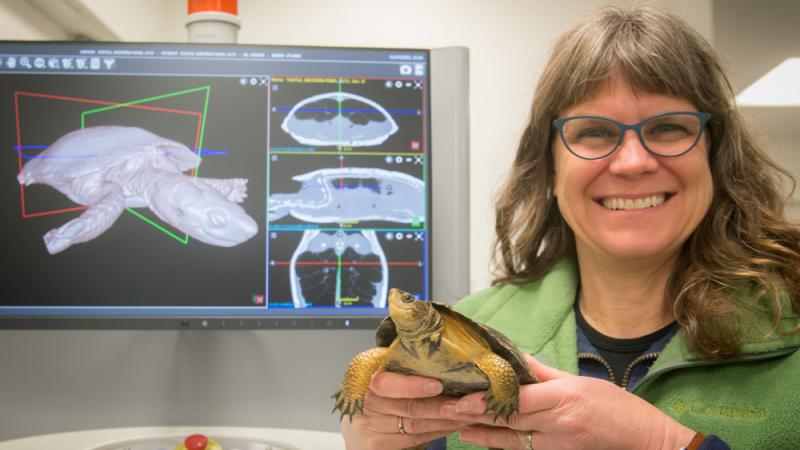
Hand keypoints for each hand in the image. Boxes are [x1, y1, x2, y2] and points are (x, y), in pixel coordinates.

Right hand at [341, 371, 471, 449]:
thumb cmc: (376, 390)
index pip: (387, 384)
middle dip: (443, 406)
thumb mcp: (381, 368)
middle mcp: (366, 404)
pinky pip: (416, 439)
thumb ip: (402, 362)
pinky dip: (439, 431)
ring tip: (471, 413)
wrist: (354, 423)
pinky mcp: (377, 446)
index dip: (413, 386)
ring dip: (448, 420)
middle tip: (469, 402)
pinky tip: (455, 424)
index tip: (438, 385)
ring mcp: (370, 428)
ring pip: (417, 425)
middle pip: (410, 408)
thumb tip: (440, 349)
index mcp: (366, 377)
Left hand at [446, 355, 695, 449]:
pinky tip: (483, 439)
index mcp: (564, 398)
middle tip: (447, 408)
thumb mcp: (580, 382)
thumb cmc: (617, 407)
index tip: (465, 394)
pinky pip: (525, 449)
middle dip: (477, 414)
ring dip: (483, 433)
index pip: (519, 398)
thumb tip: (517, 358)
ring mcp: (558, 444)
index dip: (490, 398)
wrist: (645, 440)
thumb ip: (544, 373)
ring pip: (512, 438)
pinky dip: (503, 444)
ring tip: (456, 427)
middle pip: (509, 419)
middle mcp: (558, 424)